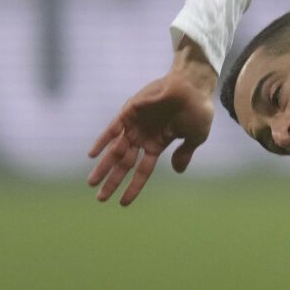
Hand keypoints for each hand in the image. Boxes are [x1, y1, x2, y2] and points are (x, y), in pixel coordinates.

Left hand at [86, 41, 215, 205]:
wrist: (193, 86)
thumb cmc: (197, 110)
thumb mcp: (194, 137)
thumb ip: (184, 154)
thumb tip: (177, 171)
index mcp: (158, 144)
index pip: (142, 170)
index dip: (133, 187)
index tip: (122, 203)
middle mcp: (143, 136)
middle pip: (124, 163)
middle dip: (112, 180)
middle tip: (100, 198)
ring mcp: (136, 124)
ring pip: (115, 150)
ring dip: (103, 166)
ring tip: (92, 183)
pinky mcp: (130, 111)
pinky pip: (113, 129)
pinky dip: (103, 141)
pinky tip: (92, 155)